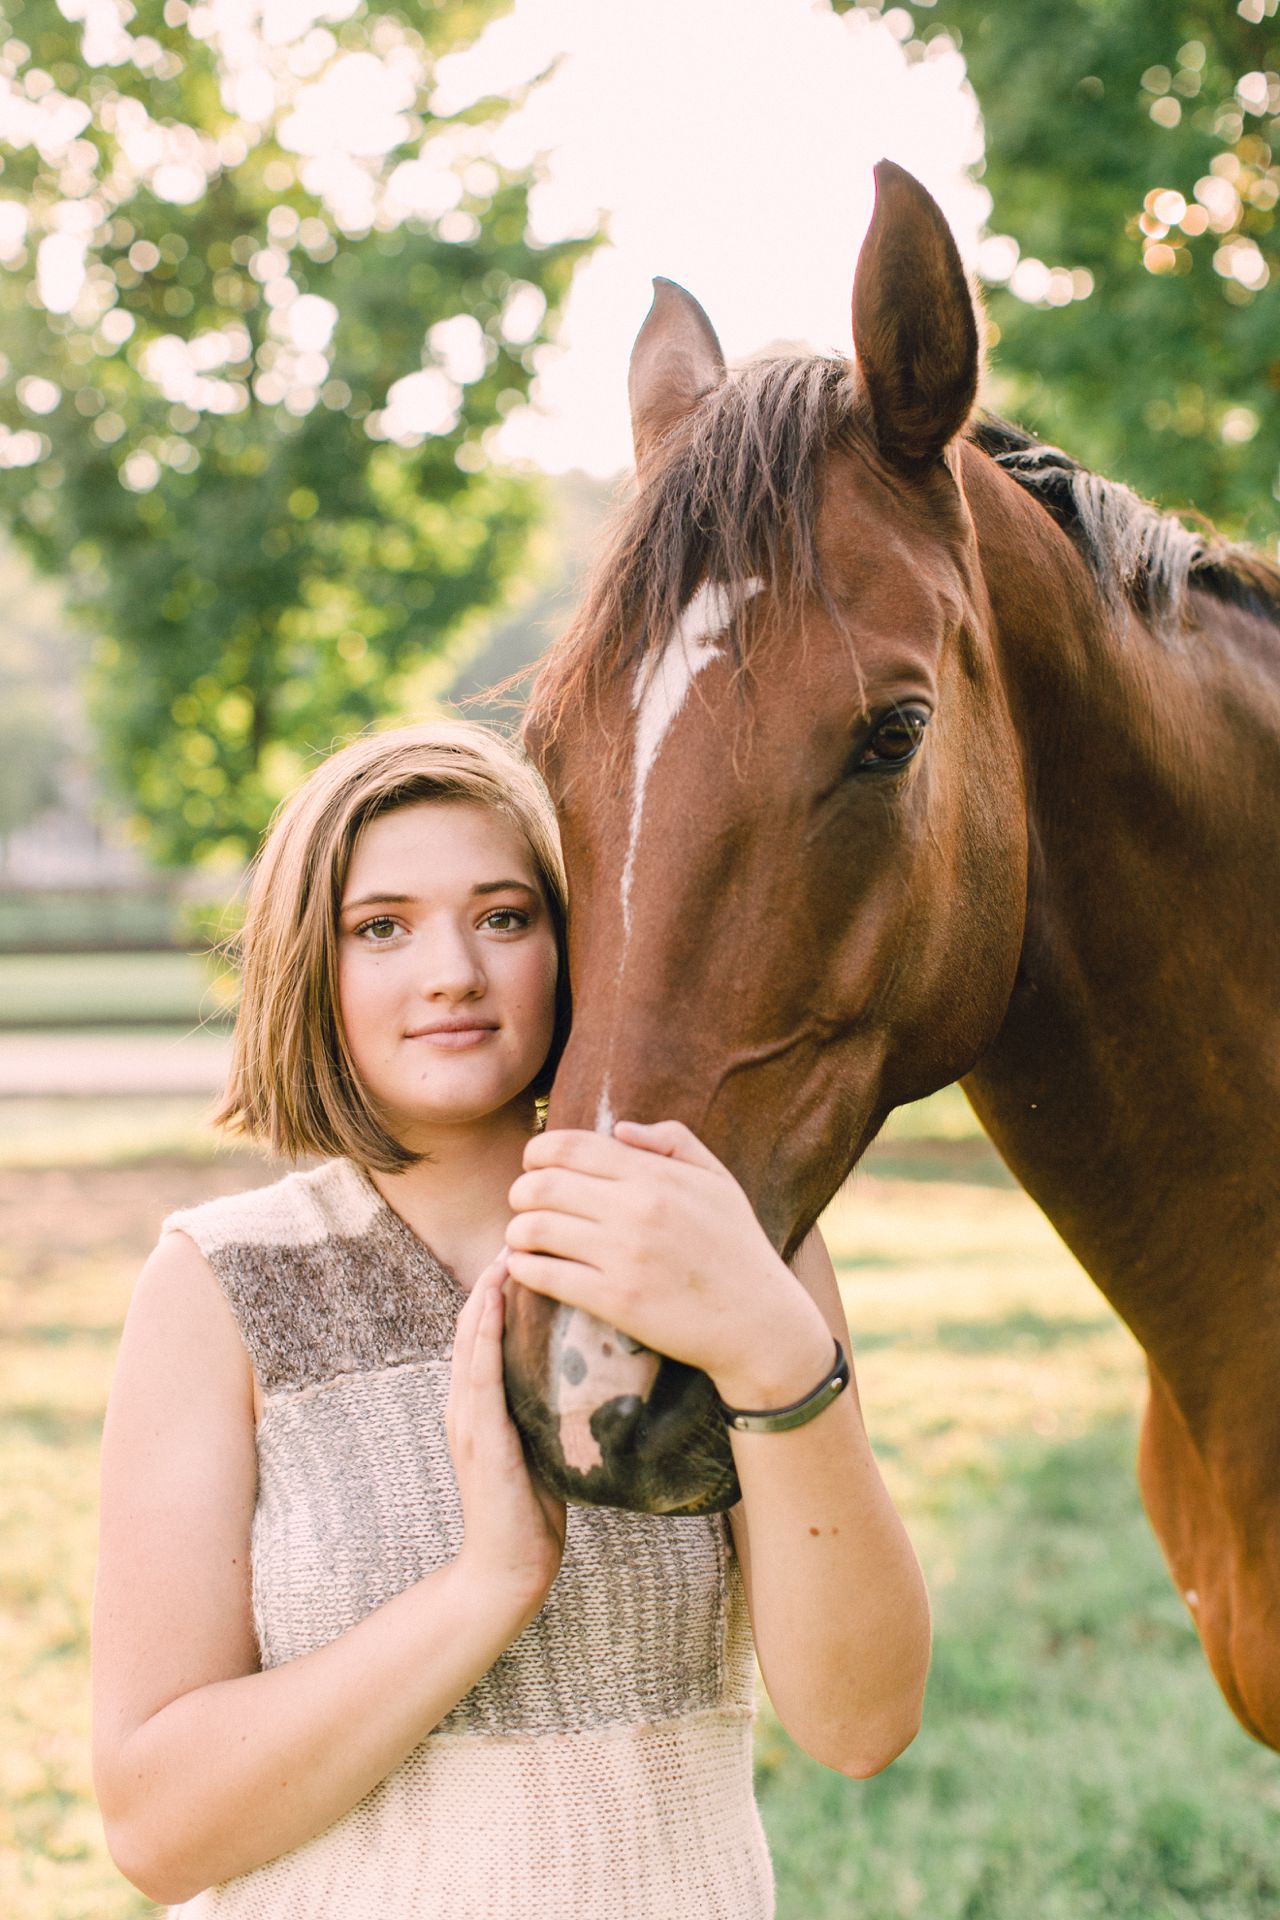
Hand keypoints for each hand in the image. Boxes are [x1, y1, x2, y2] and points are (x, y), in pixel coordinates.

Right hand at [446, 1256, 566, 1616]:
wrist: (510, 1569)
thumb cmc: (537, 1507)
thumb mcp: (547, 1440)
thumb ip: (554, 1403)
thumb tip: (595, 1365)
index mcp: (483, 1400)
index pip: (490, 1327)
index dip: (505, 1282)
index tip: (534, 1242)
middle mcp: (467, 1401)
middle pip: (477, 1320)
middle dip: (497, 1274)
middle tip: (523, 1228)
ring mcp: (467, 1418)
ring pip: (471, 1337)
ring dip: (486, 1291)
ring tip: (508, 1248)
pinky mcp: (477, 1438)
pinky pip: (477, 1373)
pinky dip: (482, 1332)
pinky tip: (492, 1301)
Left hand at [504, 1121, 832, 1406]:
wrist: (759, 1321)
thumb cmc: (737, 1246)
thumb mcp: (718, 1180)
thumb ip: (672, 1141)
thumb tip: (620, 1128)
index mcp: (654, 1175)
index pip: (568, 1146)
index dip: (537, 1152)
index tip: (534, 1166)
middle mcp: (635, 1210)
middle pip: (541, 1185)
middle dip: (519, 1191)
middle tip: (523, 1204)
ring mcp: (623, 1257)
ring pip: (535, 1230)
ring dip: (516, 1232)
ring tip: (522, 1238)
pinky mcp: (616, 1301)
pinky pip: (546, 1276)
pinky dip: (523, 1269)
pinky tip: (526, 1268)